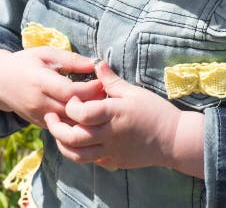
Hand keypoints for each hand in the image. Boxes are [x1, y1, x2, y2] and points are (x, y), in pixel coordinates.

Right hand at [0, 48, 103, 127]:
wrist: (0, 83)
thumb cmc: (25, 63)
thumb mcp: (45, 54)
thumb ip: (71, 59)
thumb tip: (95, 64)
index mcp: (40, 81)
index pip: (70, 92)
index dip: (90, 89)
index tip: (102, 82)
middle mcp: (39, 102)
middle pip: (73, 110)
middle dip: (93, 104)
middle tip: (107, 95)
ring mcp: (39, 116)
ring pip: (70, 124)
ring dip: (87, 117)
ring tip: (99, 105)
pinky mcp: (41, 124)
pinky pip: (63, 128)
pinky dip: (77, 123)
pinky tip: (87, 113)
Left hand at [44, 62, 203, 176]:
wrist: (174, 140)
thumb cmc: (155, 112)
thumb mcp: (134, 92)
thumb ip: (111, 80)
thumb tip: (97, 64)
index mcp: (114, 114)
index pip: (81, 114)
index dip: (70, 106)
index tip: (71, 99)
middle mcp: (109, 135)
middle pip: (73, 137)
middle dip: (56, 127)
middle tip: (51, 116)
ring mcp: (111, 151)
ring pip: (77, 155)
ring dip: (62, 144)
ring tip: (58, 131)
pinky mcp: (113, 161)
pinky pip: (89, 160)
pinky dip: (77, 152)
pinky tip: (76, 140)